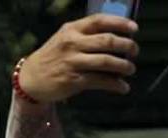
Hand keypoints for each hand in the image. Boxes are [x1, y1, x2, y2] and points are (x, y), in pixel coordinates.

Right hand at [16, 14, 139, 103]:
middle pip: (107, 40)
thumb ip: (87, 35)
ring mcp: (73, 61)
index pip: (99, 20)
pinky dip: (116, 85)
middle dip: (127, 45)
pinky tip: (123, 87)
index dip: (119, 23)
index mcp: (72, 29)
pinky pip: (101, 81)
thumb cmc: (55, 56)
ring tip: (130, 69)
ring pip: (107, 61)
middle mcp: (72, 43)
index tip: (134, 28)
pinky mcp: (75, 79)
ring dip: (125, 66)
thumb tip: (118, 37)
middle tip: (134, 51)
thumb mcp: (66, 39)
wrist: (32, 77)